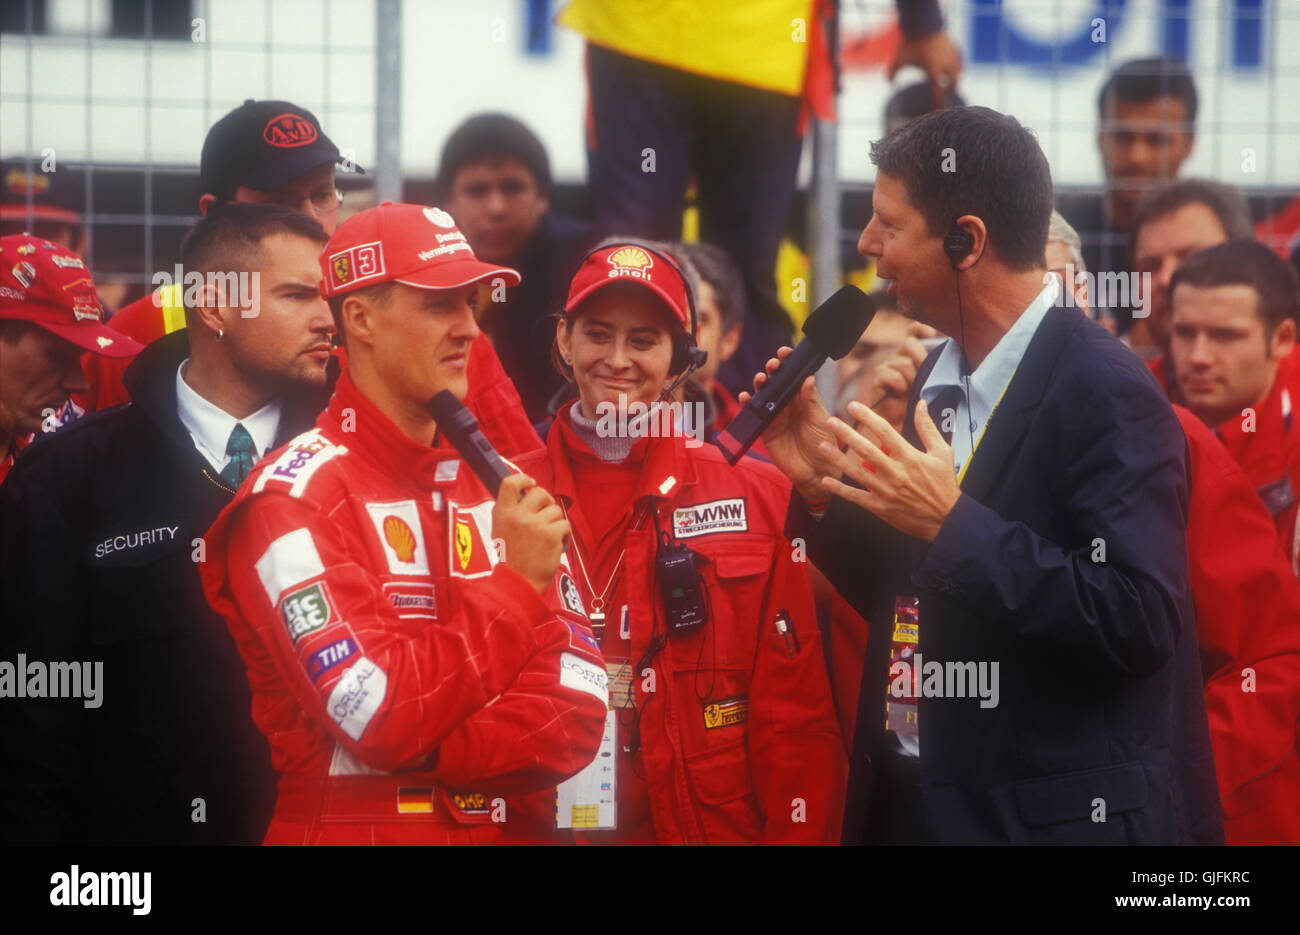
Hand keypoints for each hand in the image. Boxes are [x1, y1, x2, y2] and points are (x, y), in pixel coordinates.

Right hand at [492, 473, 569, 594]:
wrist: (518, 584)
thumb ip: (510, 513)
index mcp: (502, 513)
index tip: (531, 482)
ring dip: (556, 522)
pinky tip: (558, 544)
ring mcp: (534, 524)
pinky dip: (565, 535)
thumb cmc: (511, 560)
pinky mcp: (550, 534)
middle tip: (547, 514)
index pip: (509, 483)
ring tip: (549, 537)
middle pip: (539, 492)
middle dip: (547, 501)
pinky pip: (565, 525)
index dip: (523, 478)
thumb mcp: (500, 532)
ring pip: (555, 510)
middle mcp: (517, 515)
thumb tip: (526, 497)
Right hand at [739, 347, 839, 504]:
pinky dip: (746, 404)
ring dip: (760, 384)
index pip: (795, 376)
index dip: (789, 363)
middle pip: (777, 382)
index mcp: (804, 398)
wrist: (816, 472)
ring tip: (760, 379)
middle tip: (773, 366)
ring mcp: (775, 416)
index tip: (785, 352)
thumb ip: (811, 400)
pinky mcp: (765, 429)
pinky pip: (753, 414)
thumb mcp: (820, 420)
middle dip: (773, 370)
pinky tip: (745, 396)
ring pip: (763, 395)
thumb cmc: (824, 444)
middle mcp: (788, 404)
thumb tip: (808, 378)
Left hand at [818, 399, 959, 542]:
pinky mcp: (880, 507)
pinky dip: (840, 490)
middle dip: (846, 434)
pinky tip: (826, 481)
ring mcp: (886, 490)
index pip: (884, 431)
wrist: (946, 519)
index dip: (867, 416)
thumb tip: (921, 404)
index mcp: (910, 457)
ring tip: (823, 447)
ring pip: (856, 472)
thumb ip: (928, 427)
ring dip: (837, 459)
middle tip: (830, 422)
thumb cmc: (944, 485)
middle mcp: (895, 472)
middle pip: (865, 449)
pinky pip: (856, 497)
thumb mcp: (942, 453)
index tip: (853, 405)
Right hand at [867, 322, 940, 430]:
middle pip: (909, 343)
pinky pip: (893, 375)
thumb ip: (936, 368)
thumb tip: (947, 357)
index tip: (932, 333)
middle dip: (921, 357)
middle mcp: (898, 356)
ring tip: (912, 391)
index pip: (913, 332)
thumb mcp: (932, 382)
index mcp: (912, 354)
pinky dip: (900, 385)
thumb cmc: (920, 401)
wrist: (902, 421)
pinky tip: (899, 393)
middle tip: (926, 373)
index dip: (920, 328)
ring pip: (903, 362)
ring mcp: (887, 365)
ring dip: (912, 378)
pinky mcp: (878, 377)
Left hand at [889, 29, 963, 109]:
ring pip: (958, 73)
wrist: (923, 23)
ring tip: (950, 83)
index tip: (936, 112)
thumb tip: (888, 82)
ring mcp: (952, 57)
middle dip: (948, 91)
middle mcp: (946, 66)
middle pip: (952, 84)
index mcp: (933, 73)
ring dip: (954, 79)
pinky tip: (956, 69)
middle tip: (944, 96)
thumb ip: (892, 73)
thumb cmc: (910, 44)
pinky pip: (960, 61)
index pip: (937, 93)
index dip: (937, 104)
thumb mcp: (899, 59)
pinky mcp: (955, 48)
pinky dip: (958, 67)